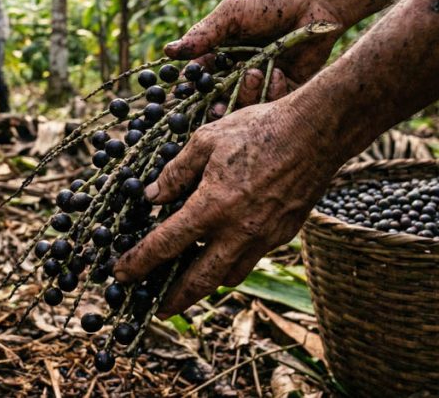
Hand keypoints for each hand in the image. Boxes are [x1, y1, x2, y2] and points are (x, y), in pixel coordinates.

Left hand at [113, 94, 342, 318]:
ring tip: (190, 282)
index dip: (139, 263)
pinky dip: (233, 260)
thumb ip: (176, 172)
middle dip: (175, 299)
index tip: (120, 275)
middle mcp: (238, 231)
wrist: (317, 132)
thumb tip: (152, 196)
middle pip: (200, 281)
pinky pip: (252, 257)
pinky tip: (225, 247)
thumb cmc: (259, 129)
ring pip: (230, 274)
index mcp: (212, 207)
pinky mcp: (284, 234)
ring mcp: (265, 237)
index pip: (165, 245)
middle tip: (157, 309)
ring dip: (207, 283)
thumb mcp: (206, 140)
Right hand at [168, 0, 346, 105]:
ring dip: (246, 95)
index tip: (190, 93)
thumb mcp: (232, 14)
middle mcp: (239, 71)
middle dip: (217, 105)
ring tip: (253, 74)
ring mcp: (263, 81)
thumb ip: (203, 35)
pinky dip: (272, 91)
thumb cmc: (270, 1)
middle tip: (217, 107)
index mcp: (222, 53)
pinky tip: (276, 71)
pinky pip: (273, 104)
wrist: (315, 0)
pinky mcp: (286, 88)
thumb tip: (168, 52)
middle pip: (220, 98)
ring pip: (245, 105)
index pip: (201, 77)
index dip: (193, 88)